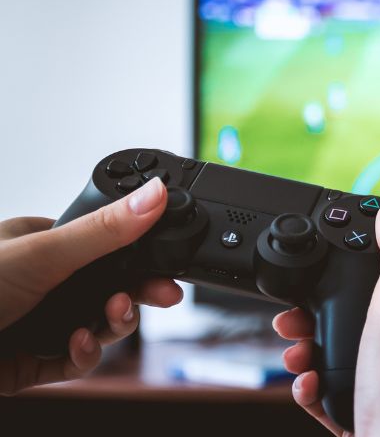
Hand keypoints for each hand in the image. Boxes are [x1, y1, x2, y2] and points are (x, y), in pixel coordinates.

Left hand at [0, 178, 182, 393]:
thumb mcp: (43, 253)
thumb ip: (104, 230)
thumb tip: (154, 196)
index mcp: (40, 245)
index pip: (105, 248)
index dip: (139, 257)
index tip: (167, 266)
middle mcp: (40, 284)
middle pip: (107, 289)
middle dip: (134, 295)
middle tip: (162, 297)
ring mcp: (36, 323)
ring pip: (96, 327)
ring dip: (111, 326)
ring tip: (110, 319)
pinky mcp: (30, 363)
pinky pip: (74, 361)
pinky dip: (84, 355)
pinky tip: (79, 346)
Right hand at [272, 197, 379, 435]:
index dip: (356, 275)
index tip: (322, 275)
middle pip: (365, 318)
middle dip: (321, 316)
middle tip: (293, 319)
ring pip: (348, 354)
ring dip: (313, 349)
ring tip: (296, 353)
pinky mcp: (379, 419)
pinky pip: (340, 390)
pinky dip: (317, 385)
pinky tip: (309, 386)